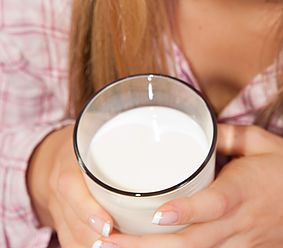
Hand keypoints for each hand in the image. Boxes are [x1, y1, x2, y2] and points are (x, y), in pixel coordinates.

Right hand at [27, 125, 113, 246]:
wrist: (49, 155)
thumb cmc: (83, 137)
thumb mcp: (94, 130)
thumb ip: (117, 133)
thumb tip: (152, 128)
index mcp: (66, 163)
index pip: (70, 188)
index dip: (87, 209)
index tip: (108, 225)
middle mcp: (57, 189)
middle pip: (72, 222)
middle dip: (95, 238)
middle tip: (119, 241)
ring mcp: (57, 209)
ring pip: (71, 237)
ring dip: (93, 246)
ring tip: (117, 247)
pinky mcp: (60, 222)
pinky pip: (69, 242)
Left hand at [104, 124, 282, 247]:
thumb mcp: (268, 142)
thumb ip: (229, 135)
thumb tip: (199, 128)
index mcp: (244, 191)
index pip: (211, 205)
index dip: (183, 211)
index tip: (155, 213)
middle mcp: (237, 224)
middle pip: (188, 245)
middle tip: (104, 240)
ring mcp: (237, 245)